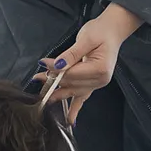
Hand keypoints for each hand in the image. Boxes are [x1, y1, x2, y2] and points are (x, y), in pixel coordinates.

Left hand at [35, 3, 142, 123]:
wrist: (113, 30)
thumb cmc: (101, 31)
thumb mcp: (86, 39)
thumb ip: (70, 54)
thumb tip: (56, 65)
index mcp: (100, 69)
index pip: (72, 72)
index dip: (56, 70)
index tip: (43, 64)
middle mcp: (100, 80)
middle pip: (72, 84)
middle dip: (54, 82)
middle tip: (38, 78)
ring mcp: (98, 84)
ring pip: (74, 92)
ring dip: (59, 94)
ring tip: (45, 98)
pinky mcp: (94, 84)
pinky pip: (83, 98)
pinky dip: (75, 108)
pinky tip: (70, 120)